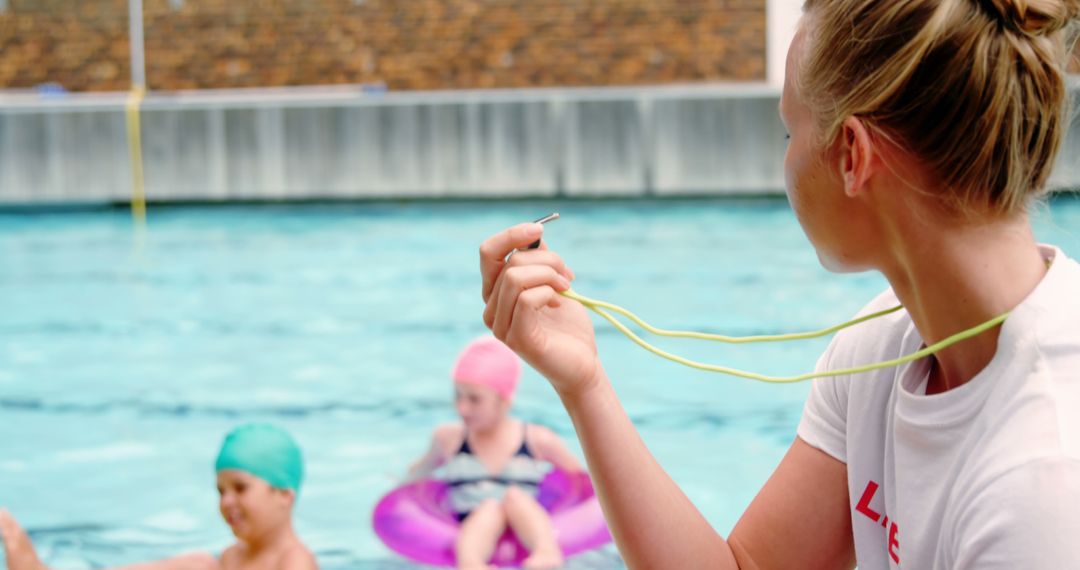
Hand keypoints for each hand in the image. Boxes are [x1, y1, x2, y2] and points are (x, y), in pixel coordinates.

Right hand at [480, 223, 601, 399]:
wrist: (583, 363)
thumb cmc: (566, 324)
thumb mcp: (554, 281)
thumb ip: (539, 260)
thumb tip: (534, 235)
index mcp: (496, 292)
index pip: (488, 253)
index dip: (512, 235)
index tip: (538, 229)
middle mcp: (491, 309)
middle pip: (509, 263)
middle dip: (546, 259)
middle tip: (568, 274)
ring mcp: (500, 326)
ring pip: (515, 278)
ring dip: (550, 274)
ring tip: (567, 287)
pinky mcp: (516, 339)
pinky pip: (526, 299)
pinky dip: (549, 292)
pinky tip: (559, 303)